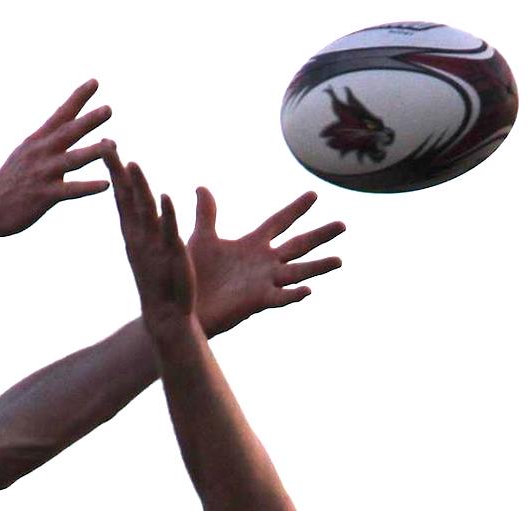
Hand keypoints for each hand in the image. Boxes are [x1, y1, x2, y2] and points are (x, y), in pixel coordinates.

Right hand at [0, 81, 114, 236]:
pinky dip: (88, 188)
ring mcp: (42, 174)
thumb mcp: (25, 154)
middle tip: (109, 109)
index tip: (95, 82)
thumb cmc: (8, 183)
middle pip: (68, 132)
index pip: (60, 114)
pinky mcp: (44, 196)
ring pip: (72, 160)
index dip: (78, 98)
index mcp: (37, 141)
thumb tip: (58, 128)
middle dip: (89, 120)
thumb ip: (44, 142)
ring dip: (94, 152)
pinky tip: (106, 185)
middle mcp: (40, 153)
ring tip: (114, 145)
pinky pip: (70, 191)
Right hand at [105, 149, 195, 334]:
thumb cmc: (163, 282)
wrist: (166, 319)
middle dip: (117, 172)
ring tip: (132, 163)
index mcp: (134, 234)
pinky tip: (164, 195)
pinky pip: (168, 232)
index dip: (115, 172)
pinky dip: (166, 213)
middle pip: (126, 198)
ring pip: (144, 211)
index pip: (122, 197)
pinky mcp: (172, 256)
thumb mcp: (161, 245)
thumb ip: (161, 220)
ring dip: (139, 187)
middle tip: (106, 144)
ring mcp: (153, 247)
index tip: (107, 147)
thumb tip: (159, 199)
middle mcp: (139, 238)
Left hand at [191, 188, 343, 336]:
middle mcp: (264, 263)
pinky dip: (293, 295)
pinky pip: (279, 298)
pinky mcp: (256, 301)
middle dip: (320, 235)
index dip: (296, 209)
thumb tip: (201, 187)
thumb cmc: (194, 274)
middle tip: (343, 225)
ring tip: (339, 260)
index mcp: (253, 245)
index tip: (314, 194)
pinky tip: (308, 291)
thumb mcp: (201, 239)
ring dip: (318, 267)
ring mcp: (263, 283)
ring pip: (297, 272)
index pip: (279, 222)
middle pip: (298, 245)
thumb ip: (207, 214)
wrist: (185, 305)